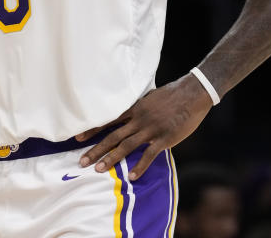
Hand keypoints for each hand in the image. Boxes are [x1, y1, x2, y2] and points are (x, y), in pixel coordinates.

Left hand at [77, 74, 213, 180]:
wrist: (192, 94)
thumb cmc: (172, 95)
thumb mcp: (149, 97)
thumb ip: (138, 107)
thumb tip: (129, 113)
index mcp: (134, 109)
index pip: (108, 121)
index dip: (93, 130)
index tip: (78, 138)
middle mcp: (138, 119)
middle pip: (113, 136)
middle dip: (96, 149)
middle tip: (82, 161)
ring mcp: (150, 129)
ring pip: (126, 146)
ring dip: (111, 159)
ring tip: (98, 170)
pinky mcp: (164, 138)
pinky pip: (149, 154)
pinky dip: (139, 166)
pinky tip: (131, 176)